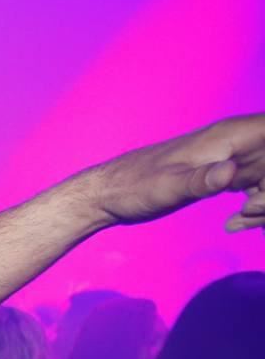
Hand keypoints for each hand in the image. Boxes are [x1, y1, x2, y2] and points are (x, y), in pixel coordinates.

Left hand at [78, 113, 264, 231]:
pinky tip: (235, 224)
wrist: (108, 195)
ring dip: (264, 203)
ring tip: (238, 221)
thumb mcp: (168, 187)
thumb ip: (202, 180)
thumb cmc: (134, 187)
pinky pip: (259, 187)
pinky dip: (256, 208)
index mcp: (232, 134)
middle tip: (248, 211)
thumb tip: (232, 174)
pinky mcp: (227, 176)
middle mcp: (239, 141)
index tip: (260, 191)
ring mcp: (235, 158)